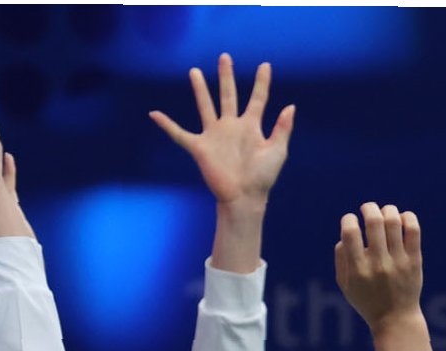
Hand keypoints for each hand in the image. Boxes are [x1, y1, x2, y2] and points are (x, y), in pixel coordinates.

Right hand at [151, 54, 294, 207]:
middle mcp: (232, 126)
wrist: (244, 198)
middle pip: (229, 95)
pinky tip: (154, 114)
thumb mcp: (277, 151)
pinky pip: (179, 134)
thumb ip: (282, 129)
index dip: (262, 83)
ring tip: (195, 71)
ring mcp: (215, 135)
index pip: (258, 99)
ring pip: (206, 106)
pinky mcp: (200, 148)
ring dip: (200, 89)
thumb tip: (290, 106)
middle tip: (224, 57)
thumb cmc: (263, 178)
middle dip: (226, 77)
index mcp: (251, 126)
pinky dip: (167, 125)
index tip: (265, 65)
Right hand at [336, 203, 428, 350]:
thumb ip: (341, 258)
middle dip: (368, 207)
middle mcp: (378, 263)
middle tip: (367, 209)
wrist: (396, 319)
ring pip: (394, 221)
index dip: (348, 219)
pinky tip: (401, 219)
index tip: (350, 221)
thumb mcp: (346, 285)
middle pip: (374, 221)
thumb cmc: (367, 300)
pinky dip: (407, 217)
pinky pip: (413, 230)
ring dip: (387, 210)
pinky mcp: (414, 260)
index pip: (350, 232)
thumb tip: (345, 234)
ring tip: (384, 212)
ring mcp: (398, 261)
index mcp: (358, 269)